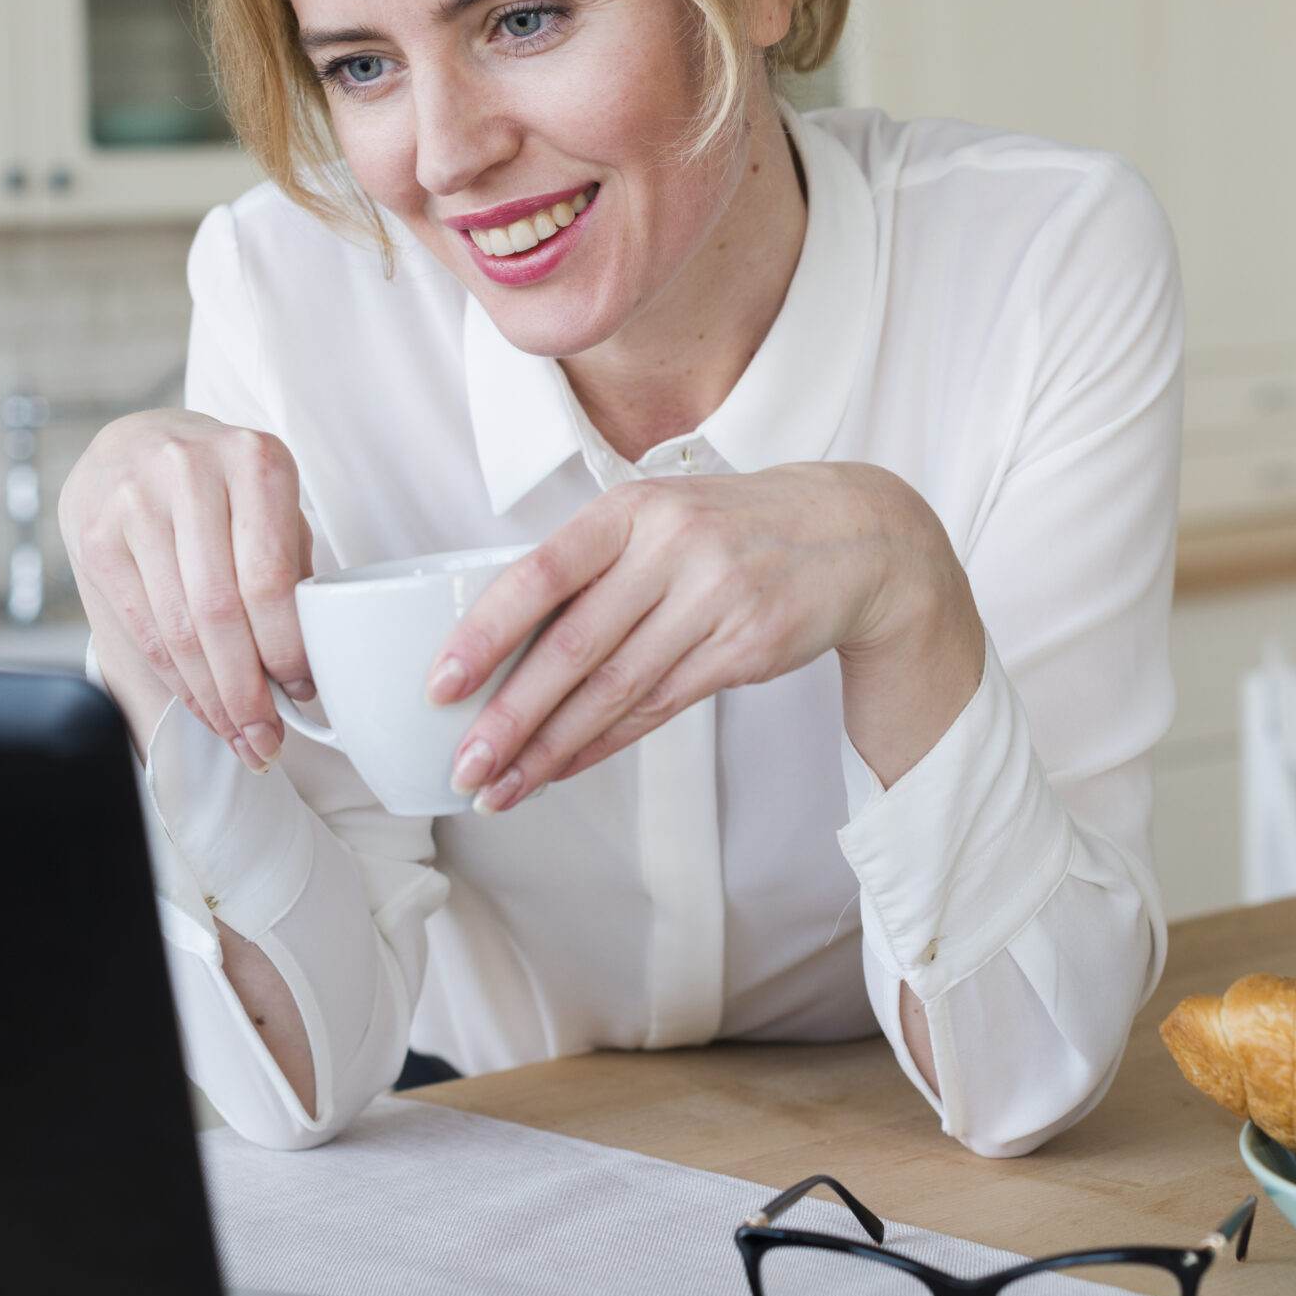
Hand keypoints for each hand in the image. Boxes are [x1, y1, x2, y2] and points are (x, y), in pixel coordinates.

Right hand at [59, 410, 315, 772]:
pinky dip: (176, 678)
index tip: (301, 690)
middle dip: (245, 690)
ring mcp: (134, 502)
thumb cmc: (221, 484)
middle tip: (266, 737)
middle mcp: (191, 472)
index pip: (269, 577)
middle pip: (219, 610)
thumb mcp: (270, 501)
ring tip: (238, 734)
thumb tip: (299, 671)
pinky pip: (142, 628)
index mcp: (255, 461)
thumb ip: (291, 569)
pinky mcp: (96, 536)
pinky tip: (199, 702)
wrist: (135, 442)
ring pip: (176, 628)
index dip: (284, 648)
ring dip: (210, 696)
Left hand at [427, 462, 983, 812]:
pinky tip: (564, 767)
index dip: (485, 633)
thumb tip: (498, 642)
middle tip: (464, 765)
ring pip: (615, 689)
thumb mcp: (661, 516)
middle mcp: (672, 548)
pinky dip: (605, 743)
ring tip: (501, 786)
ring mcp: (715, 599)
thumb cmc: (732, 528)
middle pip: (574, 648)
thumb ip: (592, 566)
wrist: (856, 536)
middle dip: (511, 716)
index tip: (440, 685)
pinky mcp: (746, 646)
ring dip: (551, 747)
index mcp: (632, 508)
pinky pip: (660, 707)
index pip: (541, 573)